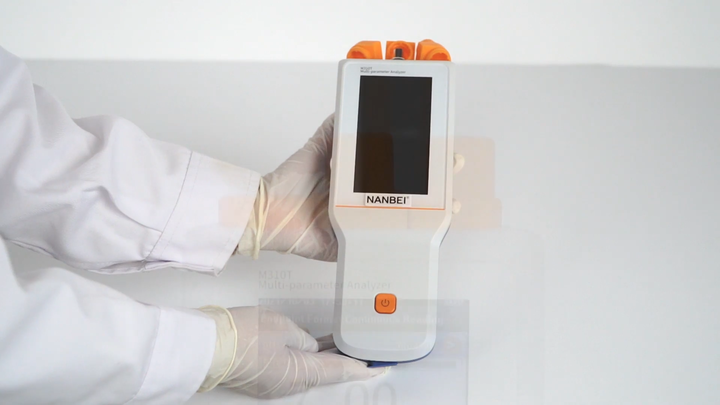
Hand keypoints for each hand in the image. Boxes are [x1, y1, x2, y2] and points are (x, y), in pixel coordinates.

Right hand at [197, 306, 387, 398]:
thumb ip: (304, 338)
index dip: (362, 368)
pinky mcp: (262, 377)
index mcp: (300, 374)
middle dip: (346, 363)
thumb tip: (310, 345)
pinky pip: (292, 369)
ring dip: (326, 360)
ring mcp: (273, 383)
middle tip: (365, 355)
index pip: (339, 370)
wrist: (205, 346)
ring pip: (308, 371)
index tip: (379, 368)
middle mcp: (288, 385)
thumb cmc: (241, 336)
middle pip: (325, 373)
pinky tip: (311, 348)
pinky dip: (306, 359)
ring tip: (343, 347)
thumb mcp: (282, 328)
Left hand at [236, 113, 464, 261]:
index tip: (440, 148)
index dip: (420, 160)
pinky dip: (409, 243)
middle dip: (436, 180)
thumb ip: (334, 130)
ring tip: (451, 202)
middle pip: (410, 194)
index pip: (397, 169)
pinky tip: (427, 233)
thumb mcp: (316, 149)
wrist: (267, 213)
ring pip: (406, 221)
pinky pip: (385, 246)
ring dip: (433, 212)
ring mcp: (363, 225)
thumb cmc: (289, 184)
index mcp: (359, 181)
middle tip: (451, 167)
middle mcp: (365, 203)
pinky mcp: (355, 246)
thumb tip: (348, 106)